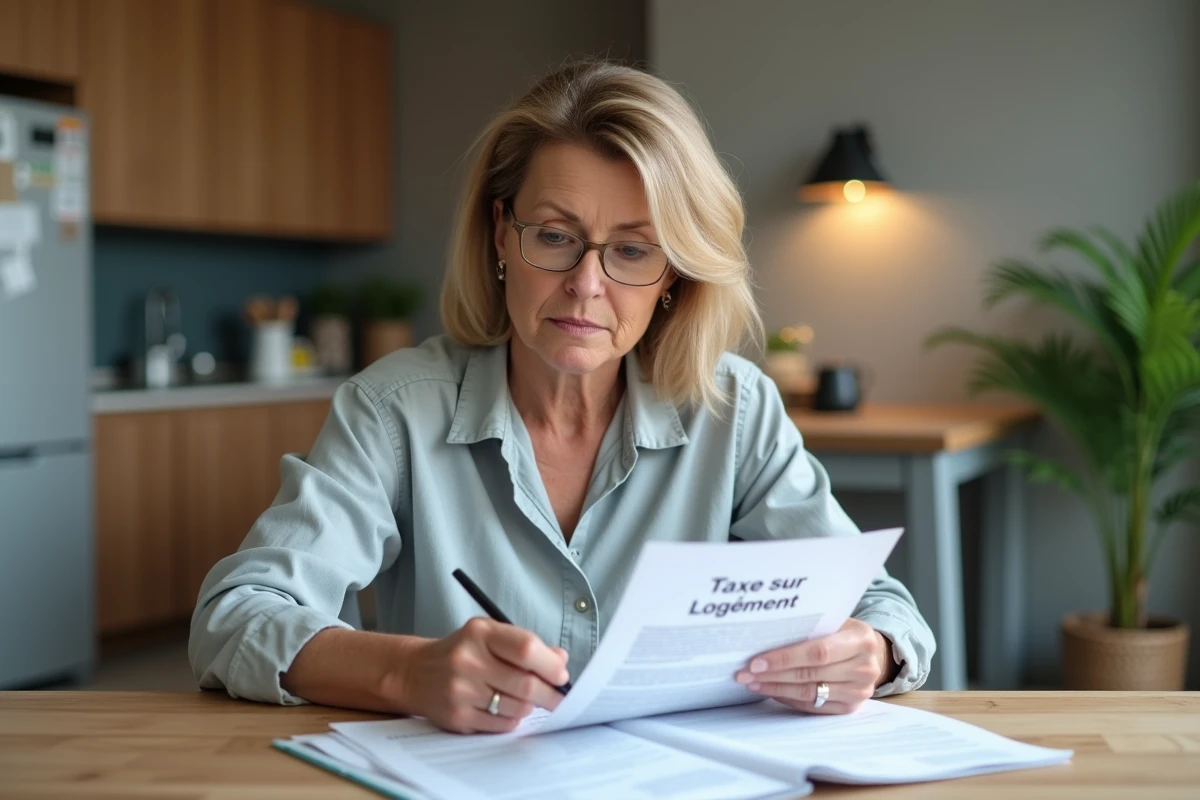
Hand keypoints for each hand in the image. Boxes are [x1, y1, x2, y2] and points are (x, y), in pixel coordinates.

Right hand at [400, 618, 569, 733]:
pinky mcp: (456, 716)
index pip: (526, 649)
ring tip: (524, 700)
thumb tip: (560, 661)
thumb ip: (526, 645)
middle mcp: (468, 659)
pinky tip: (504, 710)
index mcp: (480, 633)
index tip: (561, 676)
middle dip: (549, 694)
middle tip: (557, 698)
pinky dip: (511, 720)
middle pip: (525, 683)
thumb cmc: (463, 652)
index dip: (551, 665)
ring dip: (529, 707)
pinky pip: (501, 725)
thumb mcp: (490, 637)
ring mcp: (460, 690)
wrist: (415, 672)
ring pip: (517, 707)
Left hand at [734, 618, 895, 714]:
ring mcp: (860, 691)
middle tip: (744, 673)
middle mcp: (865, 667)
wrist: (867, 651)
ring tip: (752, 682)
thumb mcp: (834, 620)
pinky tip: (771, 691)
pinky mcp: (851, 707)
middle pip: (810, 674)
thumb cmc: (841, 630)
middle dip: (772, 675)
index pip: (818, 652)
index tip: (756, 662)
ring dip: (776, 688)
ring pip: (809, 693)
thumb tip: (763, 634)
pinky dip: (789, 698)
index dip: (784, 658)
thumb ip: (809, 626)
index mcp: (861, 639)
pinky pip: (813, 706)